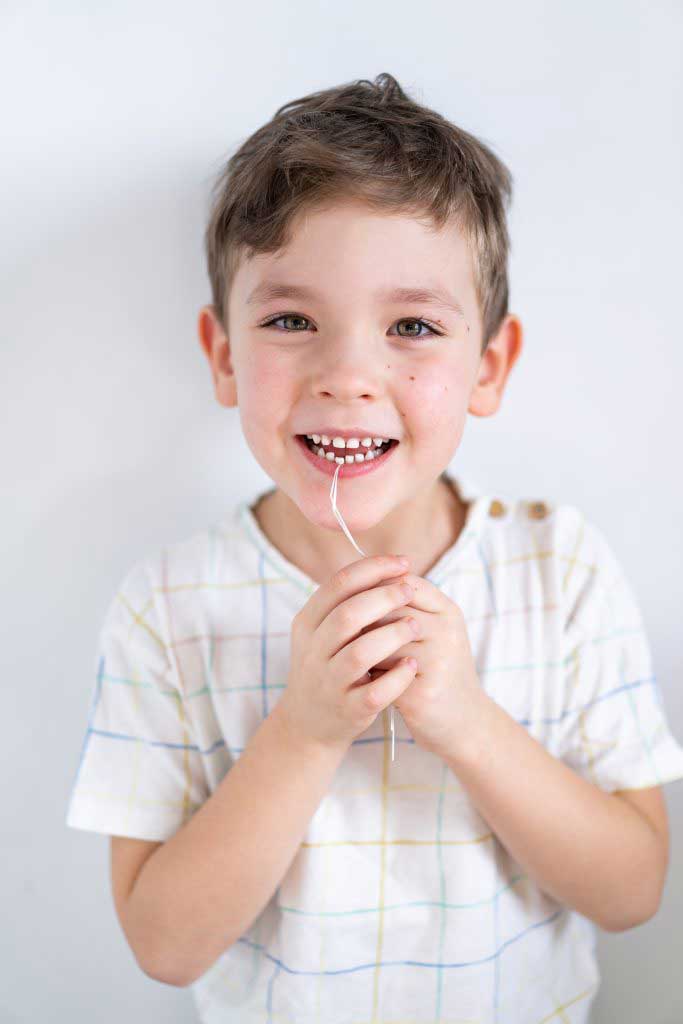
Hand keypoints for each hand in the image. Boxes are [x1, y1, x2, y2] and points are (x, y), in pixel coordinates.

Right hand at [277, 555, 421, 750]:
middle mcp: (313, 652)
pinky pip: (375, 692)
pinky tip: (412, 665)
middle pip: (348, 615)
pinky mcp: (348, 710)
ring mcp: (329, 683)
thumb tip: (391, 566)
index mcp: (307, 623)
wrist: (308, 724)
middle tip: (410, 590)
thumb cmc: (328, 665)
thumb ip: (348, 601)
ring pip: (360, 653)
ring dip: (393, 635)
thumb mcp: (324, 631)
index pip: (338, 585)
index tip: (403, 561)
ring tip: (417, 626)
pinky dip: (397, 678)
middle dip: (385, 597)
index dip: (373, 568)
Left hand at [365, 572, 485, 756]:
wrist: (464, 723)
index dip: (373, 591)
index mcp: (448, 611)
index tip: (356, 605)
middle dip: (363, 621)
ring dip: (362, 647)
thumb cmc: (438, 671)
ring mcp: (437, 662)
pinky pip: (379, 674)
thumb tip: (356, 581)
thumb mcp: (433, 632)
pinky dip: (367, 675)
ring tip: (355, 657)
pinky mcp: (422, 693)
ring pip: (379, 640)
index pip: (402, 582)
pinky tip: (364, 680)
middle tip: (349, 634)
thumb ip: (404, 605)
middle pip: (387, 609)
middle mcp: (446, 631)